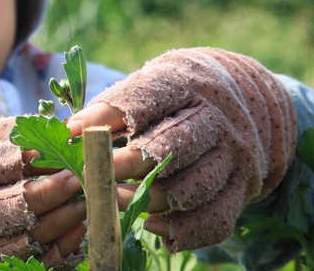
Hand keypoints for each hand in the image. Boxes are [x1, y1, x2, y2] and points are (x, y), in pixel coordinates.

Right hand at [0, 117, 86, 269]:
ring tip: (87, 202)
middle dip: (41, 196)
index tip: (53, 150)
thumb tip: (66, 131)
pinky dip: (55, 252)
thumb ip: (14, 134)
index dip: (15, 161)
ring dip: (54, 227)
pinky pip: (23, 267)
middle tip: (79, 178)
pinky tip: (79, 229)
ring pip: (9, 247)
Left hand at [65, 48, 296, 251]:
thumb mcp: (149, 85)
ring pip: (192, 187)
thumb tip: (66, 133)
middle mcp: (216, 119)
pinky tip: (152, 226)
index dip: (108, 115)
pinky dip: (182, 230)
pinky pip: (215, 219)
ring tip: (113, 201)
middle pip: (173, 144)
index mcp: (186, 83)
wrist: (247, 102)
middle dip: (128, 164)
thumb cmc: (177, 96)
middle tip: (91, 177)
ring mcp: (233, 156)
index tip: (74, 132)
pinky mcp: (242, 189)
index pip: (147, 95)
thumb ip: (110, 108)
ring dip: (148, 201)